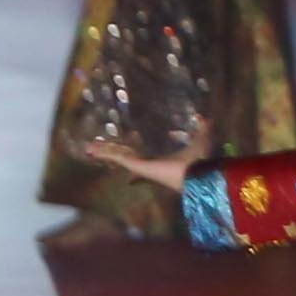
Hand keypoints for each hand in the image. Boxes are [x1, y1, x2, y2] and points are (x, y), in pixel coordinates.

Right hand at [82, 138, 201, 188]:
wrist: (197, 177)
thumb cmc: (199, 162)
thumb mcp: (201, 141)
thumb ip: (203, 130)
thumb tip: (205, 117)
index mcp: (162, 164)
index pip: (145, 164)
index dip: (136, 163)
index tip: (130, 164)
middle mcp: (149, 167)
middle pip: (127, 159)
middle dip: (114, 154)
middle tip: (101, 150)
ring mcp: (140, 167)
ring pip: (118, 157)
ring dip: (103, 151)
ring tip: (89, 147)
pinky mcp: (136, 165)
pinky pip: (116, 157)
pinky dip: (104, 152)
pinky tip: (91, 148)